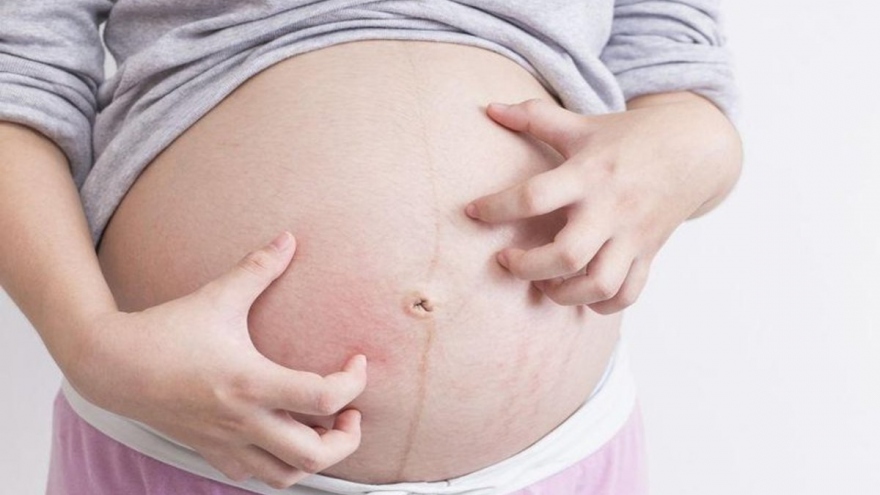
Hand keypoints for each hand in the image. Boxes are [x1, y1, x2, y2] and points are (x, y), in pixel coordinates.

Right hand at [69, 232, 367, 488]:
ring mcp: (226, 442)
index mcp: (251, 382)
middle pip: (314, 455)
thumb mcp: (218, 295)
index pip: (323, 398)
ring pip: (286, 476)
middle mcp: (242, 420)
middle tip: (352, 413)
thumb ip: (259, 268)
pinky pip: (255, 476)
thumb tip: (290, 237)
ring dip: (316, 458)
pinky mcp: (212, 452)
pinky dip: (280, 465)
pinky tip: (285, 436)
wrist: (112, 365)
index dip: (354, 382)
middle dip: (346, 439)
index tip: (357, 363)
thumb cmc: (167, 329)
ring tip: (324, 429)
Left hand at [465, 95, 740, 313]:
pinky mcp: (648, 254)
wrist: (694, 148)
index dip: (496, 208)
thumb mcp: (582, 124)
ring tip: (542, 283)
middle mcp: (610, 209)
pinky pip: (627, 295)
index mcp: (588, 174)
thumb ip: (535, 118)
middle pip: (567, 254)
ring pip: (598, 284)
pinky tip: (578, 293)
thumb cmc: (629, 137)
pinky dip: (601, 306)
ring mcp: (632, 236)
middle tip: (506, 260)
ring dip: (563, 294)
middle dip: (528, 267)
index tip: (472, 212)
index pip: (534, 197)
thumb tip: (489, 107)